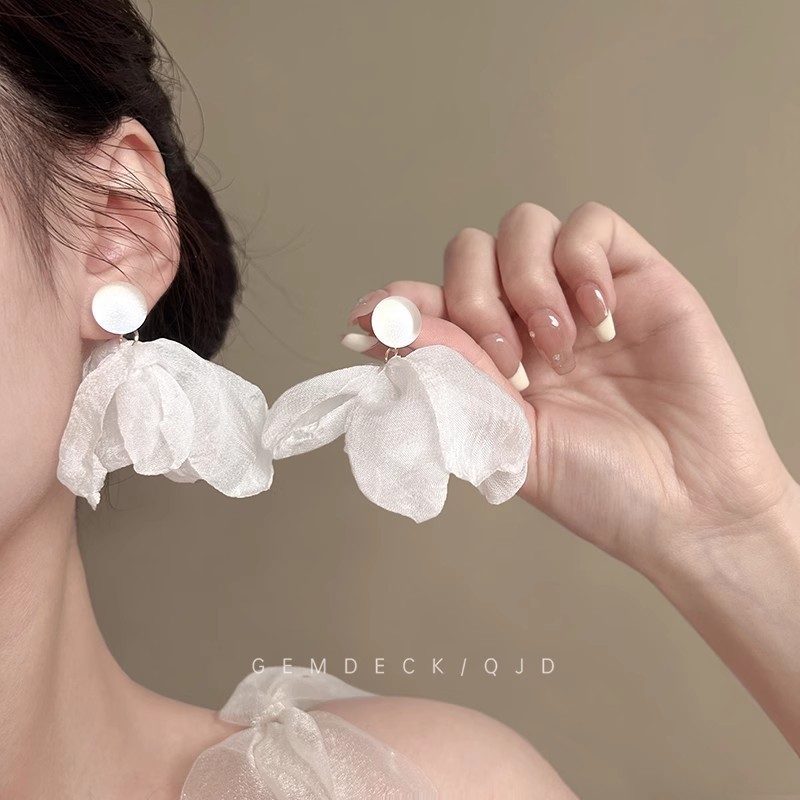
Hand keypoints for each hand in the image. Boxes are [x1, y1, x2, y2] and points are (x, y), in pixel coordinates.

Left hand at [345, 201, 796, 576]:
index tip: (370, 321)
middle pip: (470, 253)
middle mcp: (529, 322)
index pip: (433, 302)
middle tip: (507, 361)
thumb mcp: (507, 438)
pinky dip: (580, 260)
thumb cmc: (601, 486)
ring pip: (523, 227)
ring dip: (525, 282)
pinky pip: (592, 225)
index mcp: (491, 361)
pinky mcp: (636, 277)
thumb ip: (450, 375)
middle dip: (472, 299)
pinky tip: (597, 316)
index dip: (400, 303)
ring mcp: (580, 297)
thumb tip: (381, 327)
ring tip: (558, 347)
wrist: (689, 505)